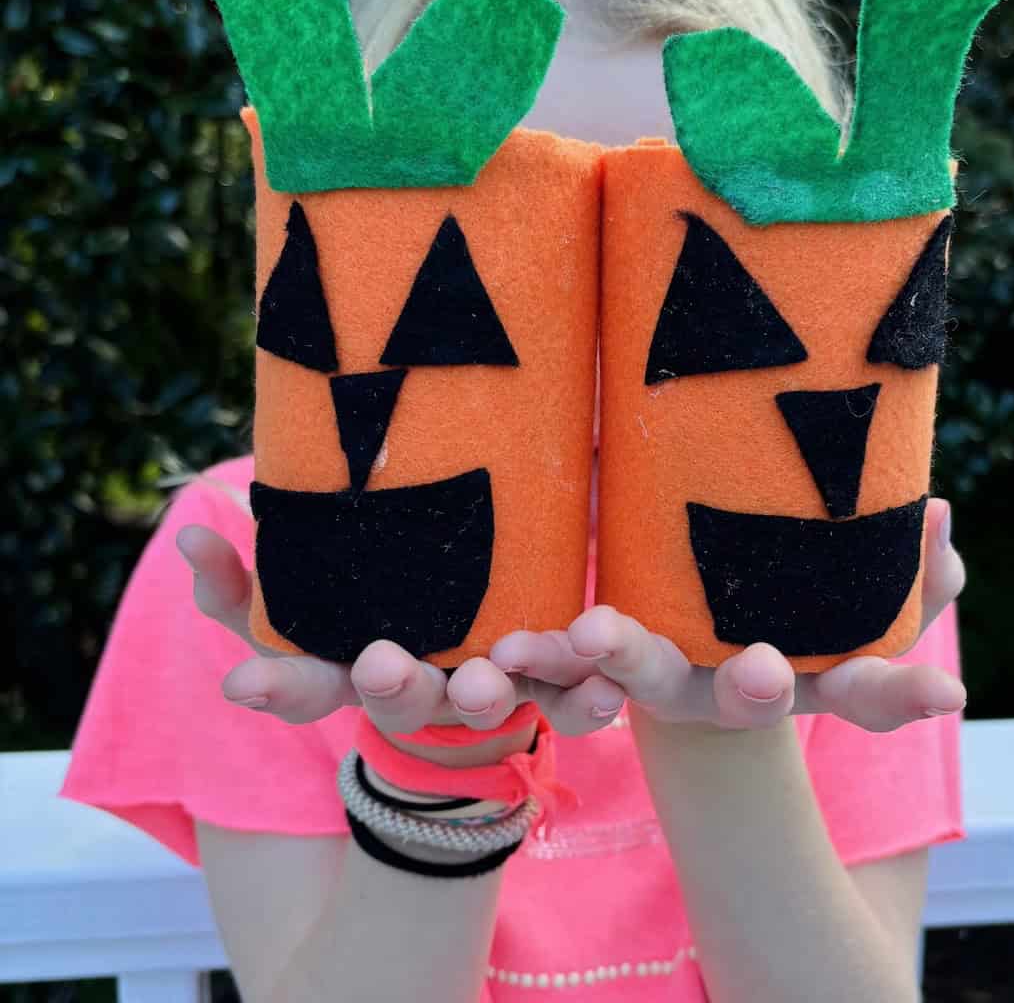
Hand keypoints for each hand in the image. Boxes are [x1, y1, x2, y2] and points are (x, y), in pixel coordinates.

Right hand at [175, 525, 625, 739]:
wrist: (471, 658)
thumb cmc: (368, 626)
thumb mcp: (295, 609)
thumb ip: (241, 579)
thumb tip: (192, 526)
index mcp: (358, 673)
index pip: (306, 689)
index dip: (274, 688)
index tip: (239, 686)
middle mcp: (423, 692)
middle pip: (402, 701)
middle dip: (391, 686)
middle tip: (381, 662)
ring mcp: (487, 691)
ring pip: (491, 700)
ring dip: (494, 690)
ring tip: (497, 669)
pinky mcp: (551, 682)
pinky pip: (573, 694)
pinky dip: (591, 693)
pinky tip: (609, 684)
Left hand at [490, 497, 965, 734]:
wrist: (665, 601)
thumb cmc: (773, 584)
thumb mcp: (839, 568)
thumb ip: (896, 552)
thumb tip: (937, 510)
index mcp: (796, 668)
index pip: (862, 688)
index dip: (901, 694)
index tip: (944, 694)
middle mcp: (726, 687)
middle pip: (745, 700)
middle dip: (757, 690)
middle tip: (765, 672)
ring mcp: (656, 677)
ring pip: (637, 684)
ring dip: (609, 670)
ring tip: (584, 635)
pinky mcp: (583, 661)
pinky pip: (553, 670)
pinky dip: (531, 665)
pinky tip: (504, 652)